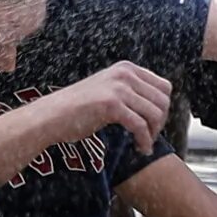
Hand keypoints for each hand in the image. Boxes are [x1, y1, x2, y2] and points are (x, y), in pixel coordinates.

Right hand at [46, 61, 173, 154]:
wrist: (52, 116)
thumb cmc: (78, 108)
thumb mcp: (108, 90)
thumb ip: (131, 92)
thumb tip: (160, 108)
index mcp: (126, 68)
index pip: (164, 87)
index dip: (163, 109)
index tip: (154, 125)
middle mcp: (125, 74)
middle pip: (163, 101)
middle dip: (160, 123)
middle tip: (149, 137)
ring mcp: (118, 88)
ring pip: (155, 114)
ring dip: (153, 134)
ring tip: (143, 144)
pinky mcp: (112, 105)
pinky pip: (141, 126)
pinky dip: (144, 141)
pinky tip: (139, 149)